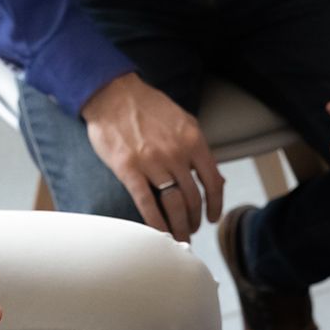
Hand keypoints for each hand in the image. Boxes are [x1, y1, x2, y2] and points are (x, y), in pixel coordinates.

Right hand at [82, 73, 224, 242]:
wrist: (113, 94)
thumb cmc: (147, 107)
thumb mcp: (183, 121)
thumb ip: (197, 148)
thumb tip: (212, 175)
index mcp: (193, 140)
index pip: (213, 181)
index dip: (215, 205)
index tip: (212, 217)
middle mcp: (176, 153)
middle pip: (193, 198)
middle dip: (194, 219)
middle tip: (192, 228)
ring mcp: (152, 162)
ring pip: (173, 204)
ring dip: (179, 225)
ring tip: (178, 235)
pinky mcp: (129, 169)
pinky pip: (147, 203)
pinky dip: (155, 222)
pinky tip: (159, 232)